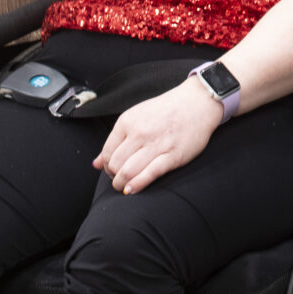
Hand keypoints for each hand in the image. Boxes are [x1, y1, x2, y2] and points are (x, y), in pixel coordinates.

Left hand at [95, 83, 222, 194]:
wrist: (196, 103)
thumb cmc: (165, 111)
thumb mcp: (136, 117)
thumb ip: (116, 140)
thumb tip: (95, 163)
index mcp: (127, 121)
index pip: (106, 152)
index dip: (106, 166)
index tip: (111, 170)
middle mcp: (139, 133)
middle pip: (115, 164)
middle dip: (113, 176)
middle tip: (118, 179)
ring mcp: (156, 144)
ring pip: (128, 172)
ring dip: (122, 184)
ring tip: (124, 186)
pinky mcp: (173, 156)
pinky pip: (149, 174)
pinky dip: (137, 185)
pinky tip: (132, 190)